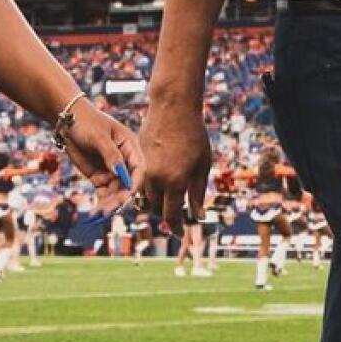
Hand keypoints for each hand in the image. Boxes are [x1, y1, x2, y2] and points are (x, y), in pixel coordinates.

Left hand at [58, 96, 142, 212]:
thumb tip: (120, 173)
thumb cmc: (86, 122)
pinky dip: (101, 203)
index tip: (127, 194)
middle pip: (128, 184)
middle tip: (109, 208)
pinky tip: (96, 212)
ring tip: (100, 213)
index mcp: (130, 147)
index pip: (139, 168)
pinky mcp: (100, 177)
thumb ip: (110, 154)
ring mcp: (112, 171)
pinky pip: (104, 193)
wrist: (67, 122)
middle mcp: (124, 161)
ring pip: (116, 192)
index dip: (135, 182)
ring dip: (110, 203)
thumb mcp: (98, 137)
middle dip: (120, 197)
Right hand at [139, 90, 212, 229]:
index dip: (175, 227)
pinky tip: (160, 177)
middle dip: (165, 214)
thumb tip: (197, 216)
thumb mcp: (202, 165)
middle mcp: (156, 179)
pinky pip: (141, 180)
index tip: (178, 233)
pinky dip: (149, 185)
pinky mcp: (137, 160)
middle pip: (156, 209)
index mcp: (175, 182)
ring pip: (146, 196)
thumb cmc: (194, 135)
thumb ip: (198, 193)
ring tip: (168, 195)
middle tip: (176, 213)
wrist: (173, 108)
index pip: (171, 215)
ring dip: (156, 200)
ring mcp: (144, 169)